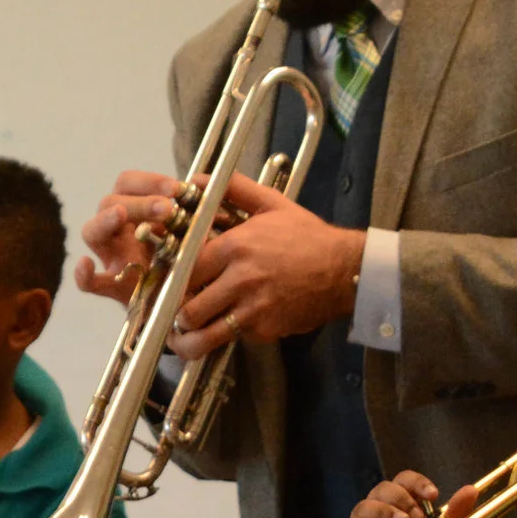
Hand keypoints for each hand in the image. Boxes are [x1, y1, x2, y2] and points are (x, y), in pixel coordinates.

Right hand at [72, 171, 190, 303]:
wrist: (187, 297)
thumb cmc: (188, 257)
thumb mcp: (193, 230)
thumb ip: (195, 213)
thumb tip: (209, 194)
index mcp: (136, 210)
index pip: (128, 183)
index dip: (148, 181)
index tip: (175, 189)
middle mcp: (119, 229)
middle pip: (110, 202)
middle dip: (137, 202)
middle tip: (165, 209)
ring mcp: (112, 257)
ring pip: (92, 232)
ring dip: (107, 220)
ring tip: (121, 214)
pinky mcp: (113, 288)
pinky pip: (89, 283)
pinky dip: (84, 275)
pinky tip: (86, 265)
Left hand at [166, 175, 365, 359]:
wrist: (345, 269)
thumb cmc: (307, 236)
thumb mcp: (271, 204)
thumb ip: (233, 190)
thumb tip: (197, 179)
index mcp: (235, 247)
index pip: (184, 269)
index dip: (172, 278)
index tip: (171, 281)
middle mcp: (240, 279)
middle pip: (187, 307)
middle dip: (176, 312)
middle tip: (175, 310)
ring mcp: (252, 308)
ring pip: (203, 333)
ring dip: (189, 337)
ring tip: (185, 334)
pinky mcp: (265, 330)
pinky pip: (232, 339)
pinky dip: (225, 337)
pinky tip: (224, 328)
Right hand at [331, 475, 466, 517]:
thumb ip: (453, 517)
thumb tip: (470, 490)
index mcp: (398, 506)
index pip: (402, 482)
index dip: (415, 483)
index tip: (433, 495)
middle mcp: (376, 515)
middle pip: (380, 490)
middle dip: (400, 498)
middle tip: (417, 516)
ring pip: (361, 509)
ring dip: (381, 512)